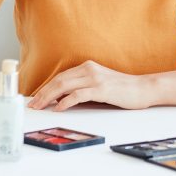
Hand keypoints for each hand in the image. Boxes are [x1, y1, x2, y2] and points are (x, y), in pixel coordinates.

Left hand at [27, 60, 155, 110]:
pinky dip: (65, 101)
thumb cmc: (122, 89)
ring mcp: (95, 78)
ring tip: (40, 107)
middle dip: (43, 93)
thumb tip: (62, 99)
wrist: (143, 88)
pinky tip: (58, 108)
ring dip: (49, 97)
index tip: (35, 98)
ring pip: (64, 86)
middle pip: (59, 80)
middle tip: (32, 105)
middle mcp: (89, 69)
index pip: (61, 77)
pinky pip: (78, 95)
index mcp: (87, 66)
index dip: (46, 87)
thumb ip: (83, 86)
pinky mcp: (101, 89)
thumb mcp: (100, 84)